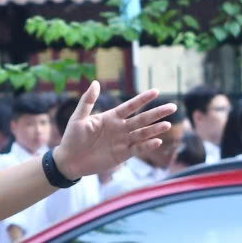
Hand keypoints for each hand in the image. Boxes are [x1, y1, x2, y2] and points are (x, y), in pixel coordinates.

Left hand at [53, 85, 179, 180]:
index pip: (130, 106)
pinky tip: (157, 141)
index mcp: (111, 117)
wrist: (69, 160)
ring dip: (155, 129)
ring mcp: (122, 141)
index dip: (143, 99)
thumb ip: (87, 101)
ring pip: (142, 133)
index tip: (156, 91)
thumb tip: (96, 82)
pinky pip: (137, 149)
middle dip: (157, 113)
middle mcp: (120, 128)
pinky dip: (147, 146)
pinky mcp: (122, 155)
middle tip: (172, 106)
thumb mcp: (78, 117)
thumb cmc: (72, 137)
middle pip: (142, 119)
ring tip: (167, 124)